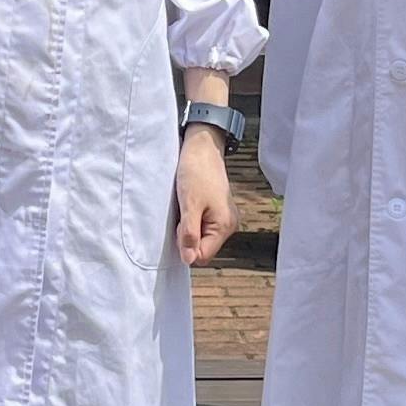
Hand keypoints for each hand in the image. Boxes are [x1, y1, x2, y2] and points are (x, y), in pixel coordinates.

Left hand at [173, 123, 233, 266]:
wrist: (202, 146)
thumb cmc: (197, 171)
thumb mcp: (189, 204)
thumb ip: (189, 233)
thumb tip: (188, 259)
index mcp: (224, 226)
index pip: (202, 255)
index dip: (186, 247)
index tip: (178, 228)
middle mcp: (227, 224)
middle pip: (201, 247)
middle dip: (186, 237)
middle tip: (180, 215)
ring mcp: (223, 217)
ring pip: (200, 236)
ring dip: (187, 227)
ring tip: (184, 207)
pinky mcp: (216, 209)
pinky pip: (201, 225)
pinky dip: (191, 219)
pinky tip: (187, 204)